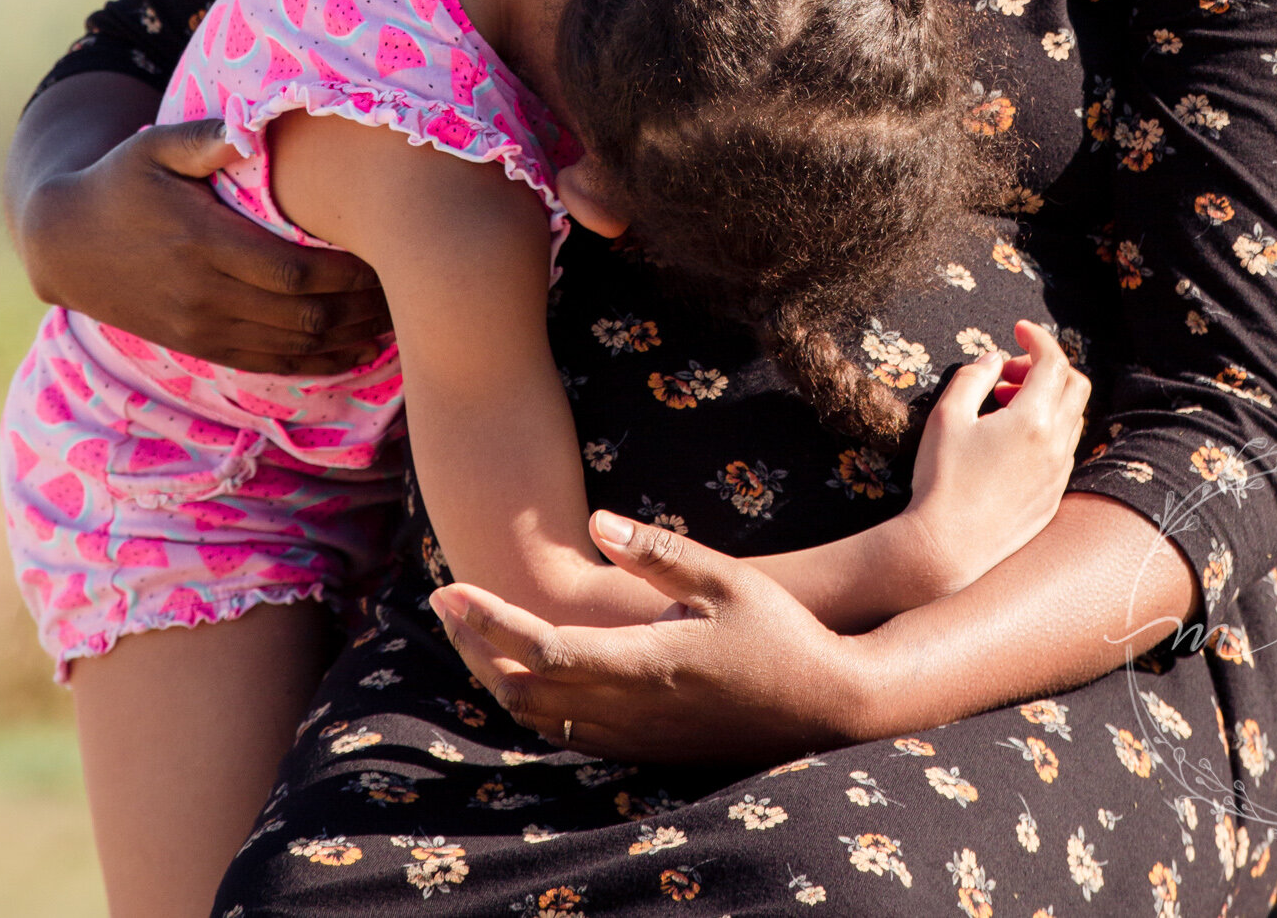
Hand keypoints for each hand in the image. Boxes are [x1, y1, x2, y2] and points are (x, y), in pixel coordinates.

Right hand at [13, 80, 389, 371]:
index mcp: (203, 243)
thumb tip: (248, 127)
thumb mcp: (153, 147)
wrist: (65, 243)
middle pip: (303, 314)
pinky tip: (357, 351)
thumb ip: (205, 139)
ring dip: (350, 337)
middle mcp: (206, 294)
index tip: (392, 251)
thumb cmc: (121, 182)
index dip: (348, 272)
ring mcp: (202, 327)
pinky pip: (268, 365)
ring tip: (399, 318)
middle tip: (413, 284)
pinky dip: (318, 362)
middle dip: (363, 306)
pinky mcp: (200, 345)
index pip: (293, 271)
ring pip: (293, 346)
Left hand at [432, 519, 867, 763]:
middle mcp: (630, 711)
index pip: (540, 648)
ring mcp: (636, 738)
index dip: (488, 621)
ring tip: (476, 629)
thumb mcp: (725, 578)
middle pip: (522, 690)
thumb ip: (658, 553)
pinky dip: (531, 699)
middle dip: (476, 646)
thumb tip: (597, 526)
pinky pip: (567, 732)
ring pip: (539, 718)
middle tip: (449, 602)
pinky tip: (530, 667)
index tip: (452, 590)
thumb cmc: (779, 634)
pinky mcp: (646, 750)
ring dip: (498, 674)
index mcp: (644, 664)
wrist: (827, 707)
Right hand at [900, 320, 1090, 595]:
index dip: (1037, 338)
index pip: (1053, 362)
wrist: (946, 549)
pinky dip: (1047, 430)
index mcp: (1034, 420)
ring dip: (1046, 400)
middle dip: (1046, 367)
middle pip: (1076, 387)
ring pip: (1072, 419)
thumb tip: (994, 359)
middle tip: (1007, 373)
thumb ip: (973, 377)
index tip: (1017, 330)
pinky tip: (1009, 441)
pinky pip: (1064, 451)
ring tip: (1001, 406)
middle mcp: (1057, 447)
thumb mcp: (947, 417)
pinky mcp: (1053, 499)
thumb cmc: (942, 479)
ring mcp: (1059, 476)